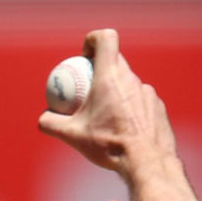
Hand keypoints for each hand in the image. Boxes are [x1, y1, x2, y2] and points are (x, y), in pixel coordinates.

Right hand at [38, 29, 177, 175]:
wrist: (146, 161)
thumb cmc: (109, 145)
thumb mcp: (72, 135)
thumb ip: (51, 123)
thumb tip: (43, 118)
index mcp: (110, 77)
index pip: (106, 39)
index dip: (93, 40)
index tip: (84, 57)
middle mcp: (132, 79)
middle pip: (115, 61)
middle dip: (99, 69)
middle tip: (86, 90)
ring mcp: (148, 93)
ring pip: (127, 83)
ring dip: (114, 92)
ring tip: (104, 115)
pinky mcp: (157, 107)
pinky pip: (139, 100)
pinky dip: (128, 108)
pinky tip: (121, 128)